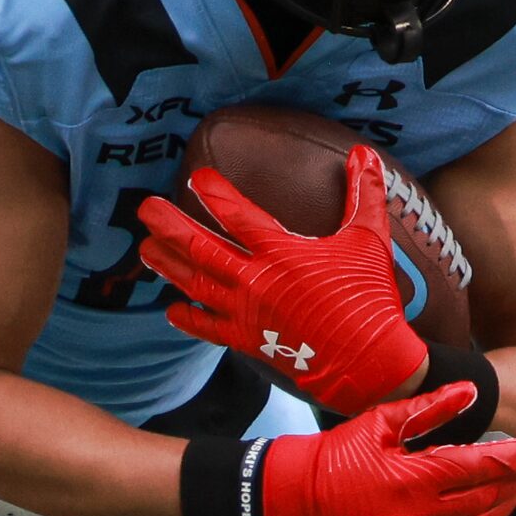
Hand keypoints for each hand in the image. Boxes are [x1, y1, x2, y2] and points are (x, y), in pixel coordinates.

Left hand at [138, 147, 428, 414]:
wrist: (370, 362)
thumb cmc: (370, 298)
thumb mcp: (369, 238)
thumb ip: (364, 193)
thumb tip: (365, 153)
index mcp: (282, 252)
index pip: (237, 215)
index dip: (214, 194)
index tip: (195, 178)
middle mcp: (256, 280)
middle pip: (201, 247)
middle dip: (170, 225)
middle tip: (145, 208)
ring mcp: (248, 312)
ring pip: (197, 284)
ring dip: (169, 265)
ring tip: (146, 249)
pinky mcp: (250, 340)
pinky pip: (209, 328)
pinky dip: (189, 319)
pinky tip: (172, 310)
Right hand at [260, 384, 515, 515]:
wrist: (294, 501)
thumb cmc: (334, 454)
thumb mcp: (379, 422)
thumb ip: (428, 408)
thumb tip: (471, 392)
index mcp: (413, 480)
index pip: (479, 468)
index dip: (513, 458)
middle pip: (485, 499)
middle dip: (515, 480)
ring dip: (501, 508)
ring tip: (515, 487)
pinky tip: (486, 513)